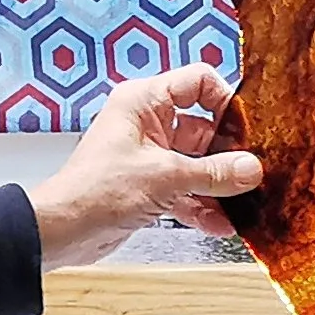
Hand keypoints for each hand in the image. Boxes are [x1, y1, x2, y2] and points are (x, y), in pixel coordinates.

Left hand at [26, 65, 264, 268]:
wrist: (62, 232)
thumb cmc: (95, 191)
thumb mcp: (165, 178)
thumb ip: (213, 173)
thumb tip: (251, 169)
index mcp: (145, 102)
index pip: (198, 82)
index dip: (225, 101)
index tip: (247, 129)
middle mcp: (147, 123)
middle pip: (204, 128)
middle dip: (228, 154)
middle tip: (252, 174)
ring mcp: (149, 156)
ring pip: (197, 164)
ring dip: (217, 186)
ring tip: (243, 204)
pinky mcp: (148, 187)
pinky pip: (185, 190)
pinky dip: (201, 207)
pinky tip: (221, 225)